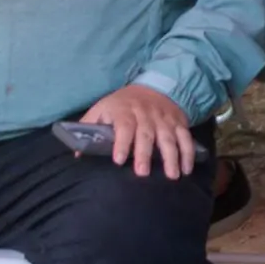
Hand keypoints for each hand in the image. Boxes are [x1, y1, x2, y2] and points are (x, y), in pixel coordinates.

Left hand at [79, 84, 196, 177]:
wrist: (154, 87)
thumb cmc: (123, 104)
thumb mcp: (102, 108)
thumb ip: (88, 128)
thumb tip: (77, 153)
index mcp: (124, 111)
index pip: (124, 126)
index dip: (121, 142)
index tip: (118, 160)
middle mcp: (146, 115)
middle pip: (146, 134)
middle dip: (145, 154)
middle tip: (142, 173)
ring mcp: (164, 120)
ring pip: (168, 138)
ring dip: (171, 157)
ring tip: (171, 176)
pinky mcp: (178, 123)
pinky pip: (185, 138)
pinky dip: (188, 153)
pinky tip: (186, 169)